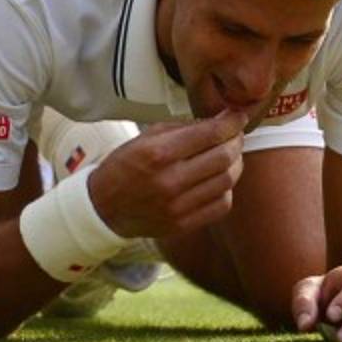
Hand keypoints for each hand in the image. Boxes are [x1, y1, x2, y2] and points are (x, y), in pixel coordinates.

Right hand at [88, 109, 246, 238]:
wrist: (103, 207)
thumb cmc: (125, 166)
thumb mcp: (146, 137)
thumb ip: (183, 128)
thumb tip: (218, 121)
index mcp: (158, 153)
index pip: (210, 134)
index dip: (231, 122)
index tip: (238, 116)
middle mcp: (169, 180)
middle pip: (224, 157)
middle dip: (236, 141)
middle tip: (235, 135)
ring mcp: (177, 206)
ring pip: (227, 181)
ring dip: (235, 164)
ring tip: (230, 155)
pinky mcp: (182, 225)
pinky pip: (221, 205)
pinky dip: (226, 188)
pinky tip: (219, 179)